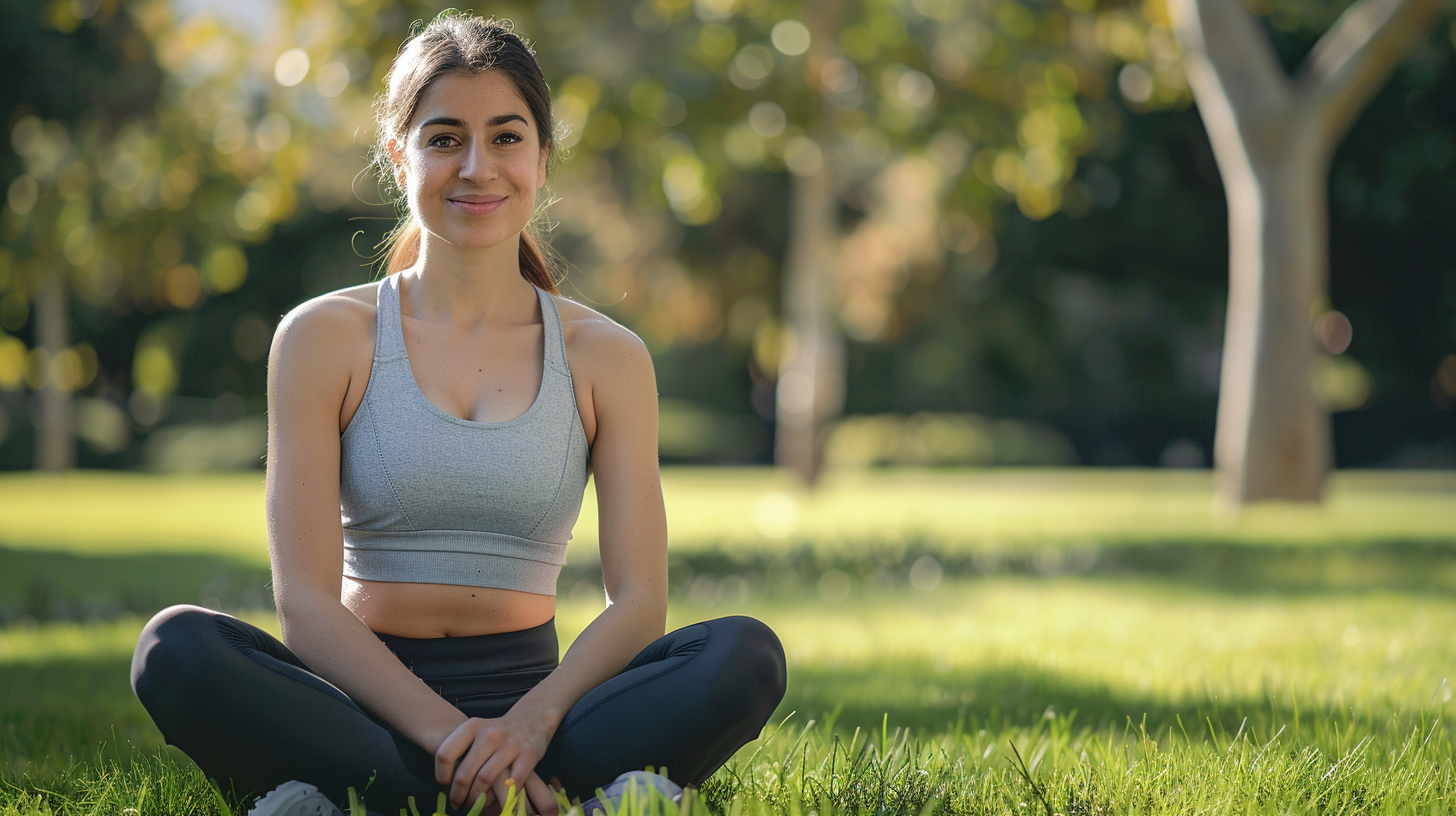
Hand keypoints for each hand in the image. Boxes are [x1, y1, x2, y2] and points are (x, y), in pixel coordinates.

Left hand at [434, 715, 558, 814]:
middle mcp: (491, 733)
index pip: (445, 755)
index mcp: (473, 726)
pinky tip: (497, 800)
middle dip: (458, 795)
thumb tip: (445, 785)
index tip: (445, 785)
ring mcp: (511, 743)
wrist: (531, 720)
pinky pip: (512, 784)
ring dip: (476, 799)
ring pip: (485, 780)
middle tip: (457, 803)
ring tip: (474, 805)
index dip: (441, 776)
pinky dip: (503, 796)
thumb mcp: (475, 733)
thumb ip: (460, 752)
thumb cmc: (496, 734)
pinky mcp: (529, 754)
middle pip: (465, 773)